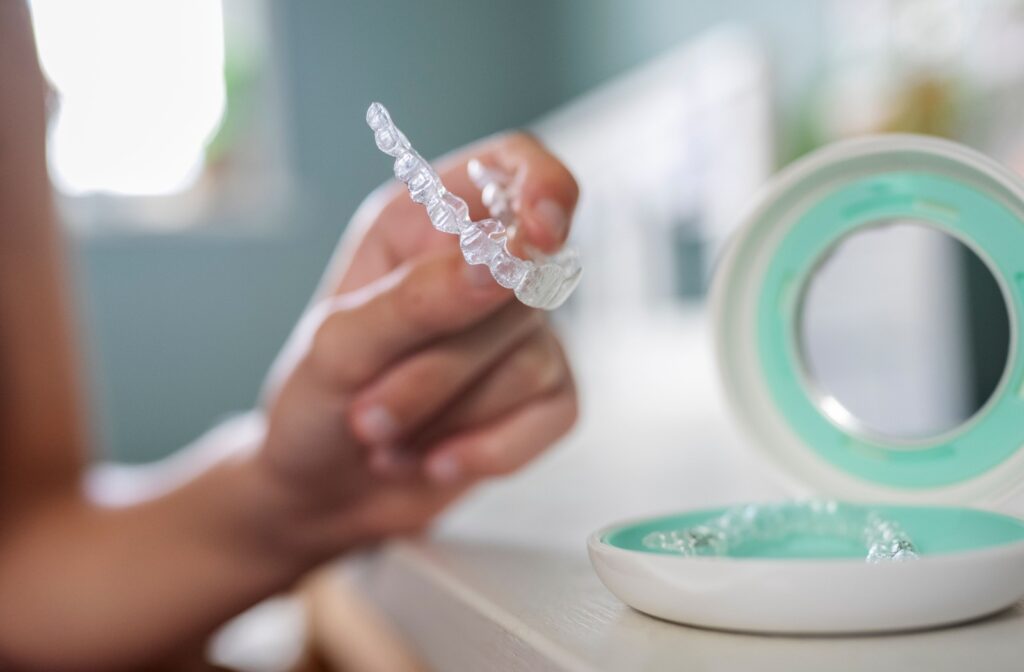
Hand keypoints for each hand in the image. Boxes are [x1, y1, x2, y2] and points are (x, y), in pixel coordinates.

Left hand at [255, 132, 579, 554]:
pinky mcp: (538, 398)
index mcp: (423, 224)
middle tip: (368, 408)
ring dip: (445, 415)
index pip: (515, 163)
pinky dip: (489, 450)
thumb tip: (504, 263)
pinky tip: (435, 459)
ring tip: (386, 436)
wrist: (318, 495)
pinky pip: (553, 415)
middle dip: (440, 365)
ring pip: (531, 360)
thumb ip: (418, 299)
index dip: (543, 187)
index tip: (538, 239)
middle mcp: (479, 269)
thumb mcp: (339, 348)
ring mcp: (517, 336)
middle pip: (523, 285)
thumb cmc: (313, 404)